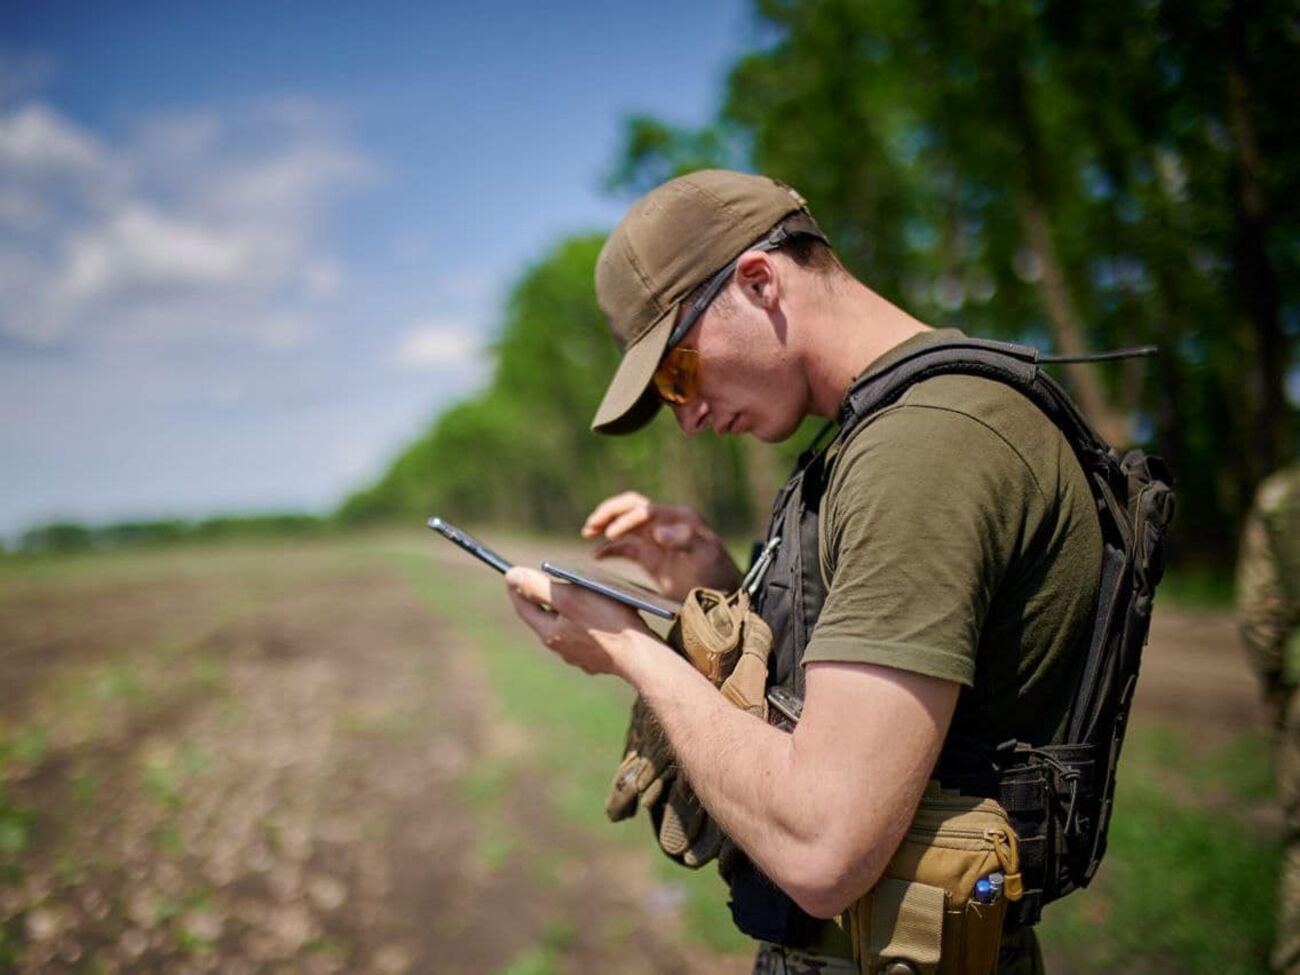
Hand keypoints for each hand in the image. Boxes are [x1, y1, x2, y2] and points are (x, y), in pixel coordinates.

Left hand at [505, 566, 652, 678]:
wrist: (640, 654)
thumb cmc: (606, 621)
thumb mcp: (568, 596)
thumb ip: (537, 587)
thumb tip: (510, 576)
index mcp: (550, 633)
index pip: (524, 607)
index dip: (516, 589)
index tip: (511, 573)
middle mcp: (561, 648)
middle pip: (544, 618)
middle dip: (542, 599)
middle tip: (542, 580)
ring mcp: (580, 656)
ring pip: (566, 629)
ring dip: (566, 612)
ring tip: (573, 594)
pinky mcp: (599, 659)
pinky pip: (586, 638)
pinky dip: (586, 624)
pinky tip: (598, 616)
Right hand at [582, 492, 741, 599]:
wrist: (723, 597)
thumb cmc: (716, 574)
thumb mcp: (704, 556)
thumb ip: (684, 540)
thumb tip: (658, 533)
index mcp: (679, 518)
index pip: (646, 510)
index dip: (626, 519)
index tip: (612, 534)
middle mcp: (665, 524)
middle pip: (631, 508)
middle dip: (609, 513)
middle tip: (591, 525)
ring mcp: (656, 540)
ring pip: (625, 525)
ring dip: (605, 526)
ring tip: (587, 532)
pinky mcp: (651, 558)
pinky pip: (625, 547)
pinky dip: (610, 549)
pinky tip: (597, 556)